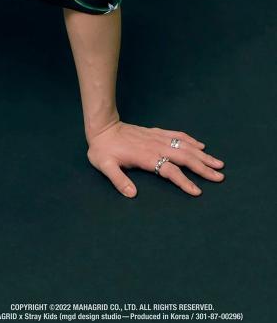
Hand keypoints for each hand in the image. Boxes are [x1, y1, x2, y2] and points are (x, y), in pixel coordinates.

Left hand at [86, 120, 224, 197]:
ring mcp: (157, 138)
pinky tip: (200, 146)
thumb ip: (118, 180)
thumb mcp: (105, 166)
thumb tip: (132, 194)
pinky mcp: (156, 132)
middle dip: (203, 168)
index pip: (170, 171)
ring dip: (202, 155)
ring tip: (218, 163)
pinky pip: (177, 135)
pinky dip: (190, 140)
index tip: (198, 191)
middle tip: (220, 177)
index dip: (184, 181)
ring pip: (184, 146)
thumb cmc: (103, 150)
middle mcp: (156, 146)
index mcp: (146, 157)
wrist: (102, 128)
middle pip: (184, 157)